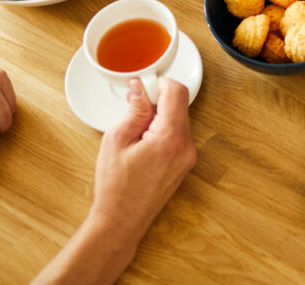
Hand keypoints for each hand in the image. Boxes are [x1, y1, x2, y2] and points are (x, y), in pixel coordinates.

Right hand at [89, 78, 195, 241]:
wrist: (122, 222)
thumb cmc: (116, 188)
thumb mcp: (117, 140)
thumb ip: (134, 110)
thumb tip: (140, 88)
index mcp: (171, 137)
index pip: (176, 92)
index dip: (159, 83)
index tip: (143, 84)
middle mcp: (186, 146)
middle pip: (179, 105)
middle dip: (157, 100)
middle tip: (134, 107)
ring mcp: (188, 156)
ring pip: (178, 119)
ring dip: (159, 115)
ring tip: (135, 130)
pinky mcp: (184, 163)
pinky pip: (177, 134)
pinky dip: (162, 129)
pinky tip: (143, 141)